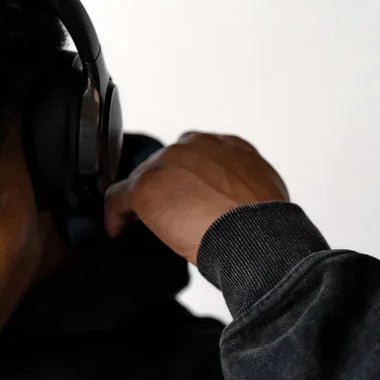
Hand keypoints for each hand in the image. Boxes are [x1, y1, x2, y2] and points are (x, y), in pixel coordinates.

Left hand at [103, 131, 289, 264]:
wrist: (253, 235)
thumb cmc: (262, 225)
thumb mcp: (263, 192)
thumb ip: (242, 186)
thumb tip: (231, 203)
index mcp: (227, 145)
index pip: (195, 158)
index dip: (185, 182)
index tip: (183, 200)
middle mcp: (195, 145)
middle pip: (165, 167)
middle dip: (164, 192)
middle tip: (163, 219)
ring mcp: (168, 162)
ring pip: (143, 181)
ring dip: (142, 203)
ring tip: (140, 227)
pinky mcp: (145, 185)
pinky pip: (118, 197)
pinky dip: (115, 215)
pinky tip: (118, 231)